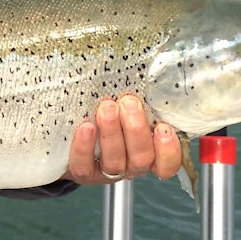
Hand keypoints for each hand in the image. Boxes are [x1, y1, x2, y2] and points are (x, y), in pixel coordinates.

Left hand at [62, 93, 181, 184]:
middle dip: (136, 129)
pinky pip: (84, 166)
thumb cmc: (109, 111)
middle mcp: (131, 164)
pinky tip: (86, 127)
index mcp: (149, 151)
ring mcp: (107, 170)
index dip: (169, 150)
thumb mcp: (128, 105)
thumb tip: (146, 68)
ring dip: (112, 133)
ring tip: (107, 108)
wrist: (71, 132)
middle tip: (128, 102)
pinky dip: (85, 147)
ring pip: (116, 162)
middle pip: (142, 158)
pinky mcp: (83, 171)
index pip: (167, 163)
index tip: (163, 128)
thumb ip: (140, 97)